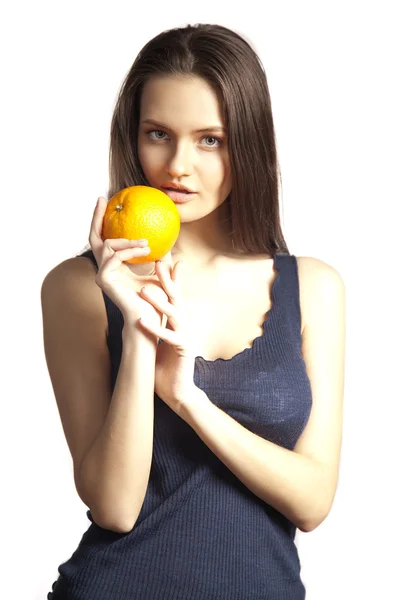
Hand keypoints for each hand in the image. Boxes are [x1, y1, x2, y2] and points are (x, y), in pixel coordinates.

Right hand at [89, 196, 172, 325]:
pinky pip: (112, 257)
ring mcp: (102, 274)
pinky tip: (143, 249)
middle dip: (98, 216)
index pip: (106, 240)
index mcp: (115, 266)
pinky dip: (128, 251)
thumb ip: (162, 259)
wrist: (150, 319)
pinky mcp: (103, 280)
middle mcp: (105, 268)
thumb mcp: (161, 274)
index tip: (108, 201)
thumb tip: (171, 245)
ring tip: (146, 243)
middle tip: (104, 199)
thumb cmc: (156, 301)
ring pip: (108, 245)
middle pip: (95, 237)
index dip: (104, 221)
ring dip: (128, 241)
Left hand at [137, 259, 199, 413]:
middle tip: (158, 261)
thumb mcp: (159, 339)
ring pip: (174, 314)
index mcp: (178, 321)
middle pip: (177, 298)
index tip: (163, 259)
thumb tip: (140, 310)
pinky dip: (155, 329)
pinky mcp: (183, 350)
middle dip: (168, 280)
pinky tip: (142, 321)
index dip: (170, 278)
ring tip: (143, 289)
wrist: (178, 391)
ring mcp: (185, 336)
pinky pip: (169, 337)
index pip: (174, 295)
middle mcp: (184, 325)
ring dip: (159, 301)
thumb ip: (155, 323)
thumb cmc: (166, 365)